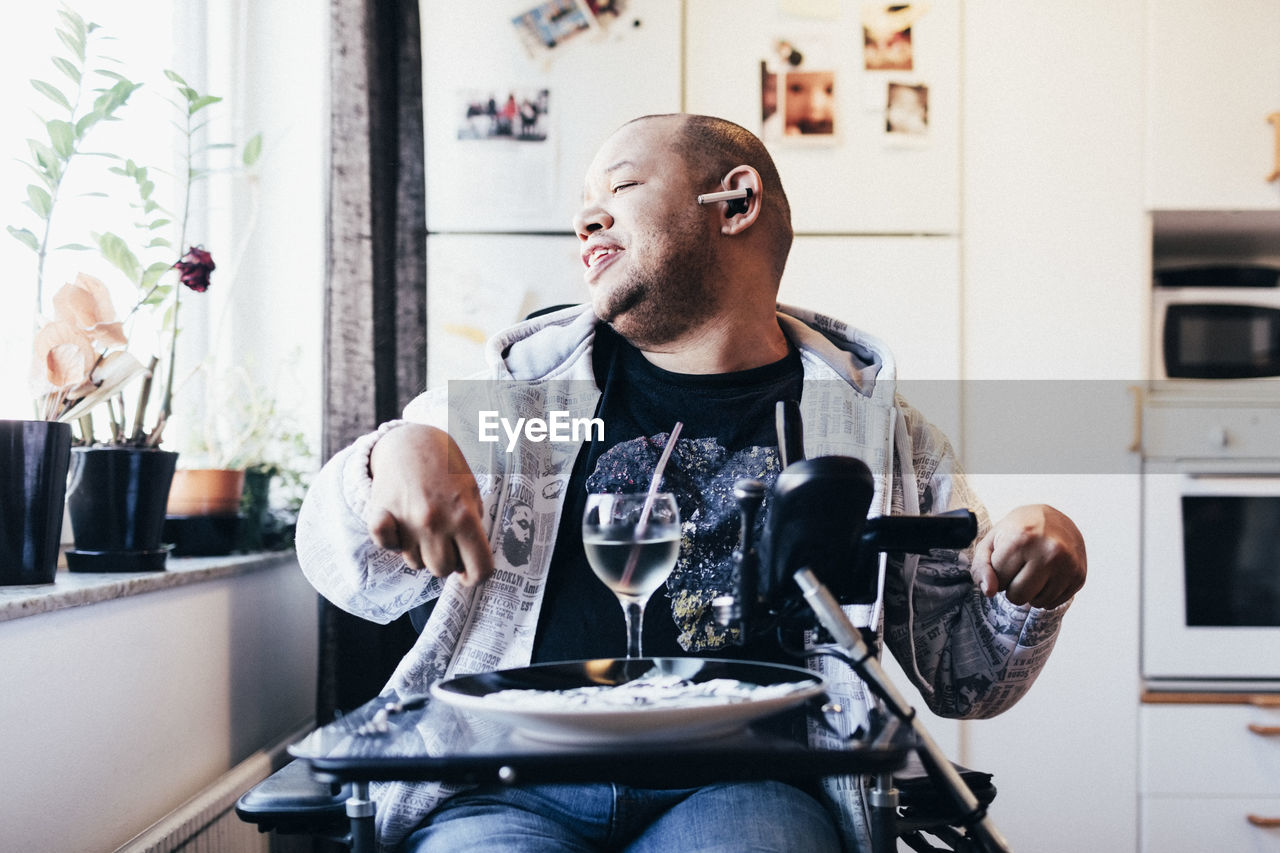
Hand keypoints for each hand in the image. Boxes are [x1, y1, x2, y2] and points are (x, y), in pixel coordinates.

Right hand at [366, 424, 492, 586]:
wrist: (411, 440)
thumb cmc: (446, 466)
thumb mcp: (472, 492)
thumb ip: (474, 525)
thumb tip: (473, 561)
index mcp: (464, 516)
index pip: (479, 569)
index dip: (476, 575)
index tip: (470, 571)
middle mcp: (435, 522)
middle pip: (443, 570)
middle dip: (447, 561)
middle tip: (446, 540)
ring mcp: (406, 520)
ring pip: (416, 564)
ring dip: (421, 552)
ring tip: (424, 526)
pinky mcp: (380, 515)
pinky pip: (387, 547)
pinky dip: (393, 541)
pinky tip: (400, 526)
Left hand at [969, 504, 1085, 608]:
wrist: (1053, 519)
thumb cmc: (1017, 531)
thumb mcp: (991, 542)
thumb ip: (981, 567)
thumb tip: (989, 591)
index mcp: (1022, 539)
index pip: (999, 582)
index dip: (999, 573)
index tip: (1006, 557)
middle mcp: (1049, 552)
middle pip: (1018, 597)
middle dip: (1012, 586)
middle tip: (1019, 566)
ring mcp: (1068, 565)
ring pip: (1037, 603)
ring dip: (1030, 591)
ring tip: (1033, 568)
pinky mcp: (1079, 576)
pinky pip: (1053, 603)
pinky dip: (1046, 593)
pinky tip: (1047, 574)